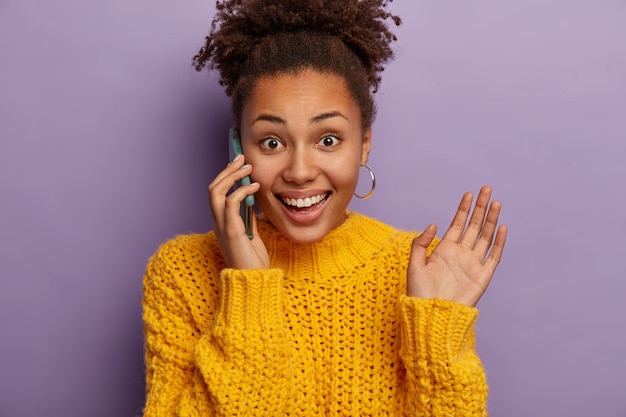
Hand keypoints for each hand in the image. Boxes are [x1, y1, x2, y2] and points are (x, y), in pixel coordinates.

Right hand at [208, 154, 269, 268]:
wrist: (254, 280)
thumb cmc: (253, 261)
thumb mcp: (252, 234)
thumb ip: (248, 218)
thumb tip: (253, 201)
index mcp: (221, 222)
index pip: (217, 193)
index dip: (226, 176)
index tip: (240, 164)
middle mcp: (217, 222)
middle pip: (212, 188)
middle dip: (227, 170)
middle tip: (242, 158)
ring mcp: (222, 226)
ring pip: (215, 191)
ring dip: (231, 175)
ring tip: (247, 167)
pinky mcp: (231, 231)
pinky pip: (230, 203)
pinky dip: (242, 190)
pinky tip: (255, 186)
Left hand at [407, 186, 507, 306]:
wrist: (432, 315)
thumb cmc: (420, 293)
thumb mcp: (414, 264)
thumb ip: (420, 243)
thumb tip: (434, 224)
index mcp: (445, 249)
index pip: (457, 224)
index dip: (464, 209)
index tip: (469, 194)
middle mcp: (461, 254)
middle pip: (474, 226)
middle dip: (481, 207)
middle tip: (487, 189)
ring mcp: (473, 264)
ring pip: (486, 237)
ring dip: (491, 220)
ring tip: (496, 203)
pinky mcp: (483, 276)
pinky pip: (494, 256)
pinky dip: (499, 242)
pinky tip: (502, 227)